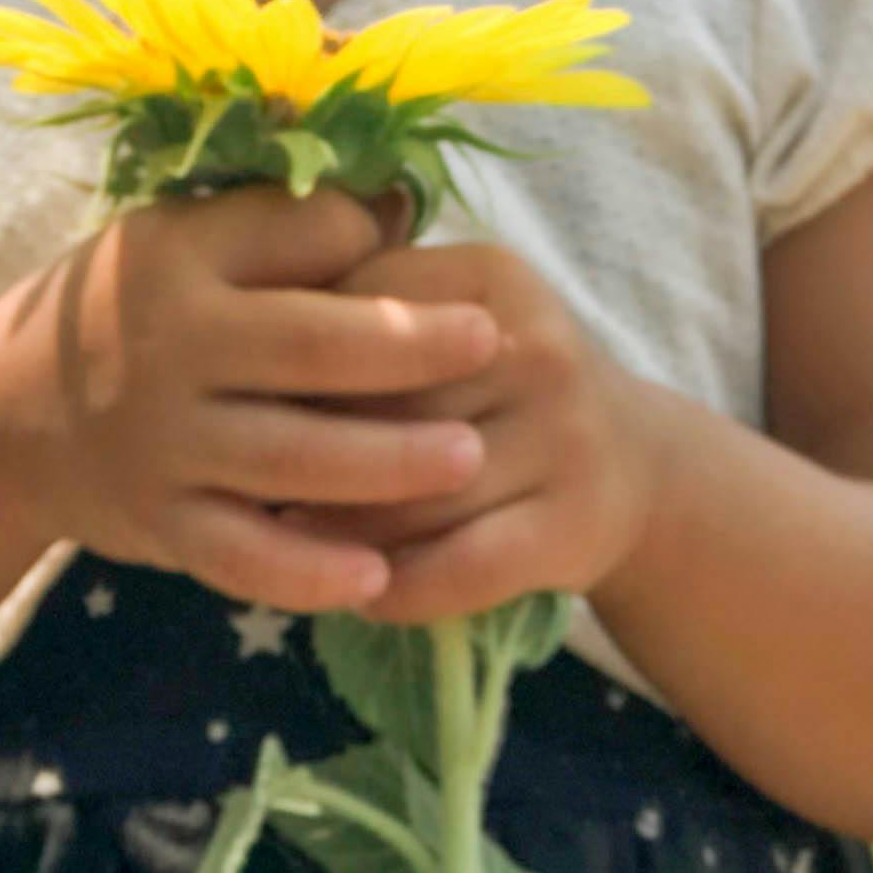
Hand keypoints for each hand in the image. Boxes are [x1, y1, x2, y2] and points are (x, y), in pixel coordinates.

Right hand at [0, 178, 510, 614]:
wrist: (4, 417)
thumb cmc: (129, 312)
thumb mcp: (180, 241)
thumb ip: (281, 229)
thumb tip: (400, 211)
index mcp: (179, 263)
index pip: (293, 242)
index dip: (379, 253)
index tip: (459, 272)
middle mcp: (169, 351)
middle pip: (309, 349)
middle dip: (408, 349)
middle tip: (495, 345)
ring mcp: (163, 445)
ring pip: (291, 459)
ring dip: (385, 463)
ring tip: (468, 459)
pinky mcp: (161, 524)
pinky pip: (242, 556)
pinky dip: (306, 570)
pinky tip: (376, 575)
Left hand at [285, 211, 665, 632]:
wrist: (636, 468)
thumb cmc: (501, 387)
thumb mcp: (448, 320)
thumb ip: (362, 310)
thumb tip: (236, 349)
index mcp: (491, 281)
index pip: (361, 316)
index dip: (294, 365)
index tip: (246, 395)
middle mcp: (538, 350)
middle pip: (381, 411)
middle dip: (307, 452)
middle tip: (243, 479)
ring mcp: (565, 441)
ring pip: (410, 500)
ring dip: (337, 532)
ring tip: (281, 538)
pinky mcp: (572, 528)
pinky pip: (457, 570)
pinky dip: (396, 591)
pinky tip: (358, 592)